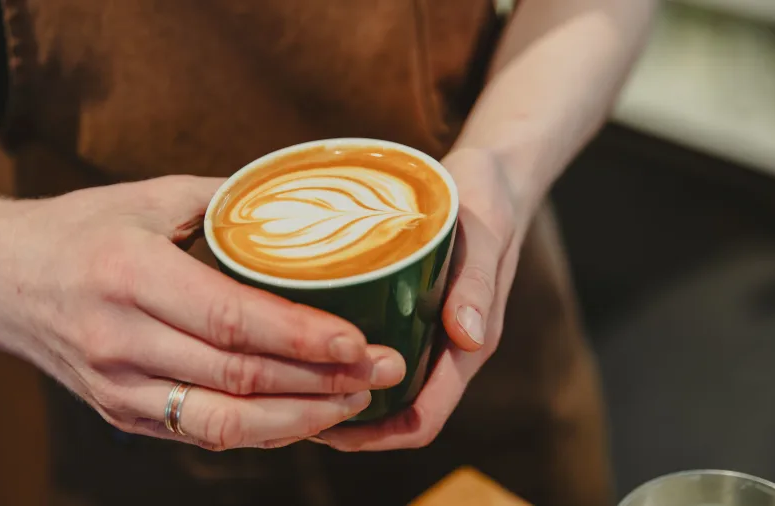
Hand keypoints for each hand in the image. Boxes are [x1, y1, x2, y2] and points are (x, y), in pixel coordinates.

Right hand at [0, 176, 405, 449]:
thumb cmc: (80, 229)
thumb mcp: (149, 197)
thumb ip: (228, 202)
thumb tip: (304, 207)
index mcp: (129, 273)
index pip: (229, 318)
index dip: (301, 337)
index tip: (359, 340)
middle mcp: (119, 338)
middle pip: (238, 377)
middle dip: (321, 382)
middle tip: (383, 371)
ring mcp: (117, 386)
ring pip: (224, 422)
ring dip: (299, 419)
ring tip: (355, 402)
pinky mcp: (120, 413)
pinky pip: (201, 432)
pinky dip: (260, 430)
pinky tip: (304, 414)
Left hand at [314, 148, 528, 449]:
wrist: (488, 177)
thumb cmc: (486, 203)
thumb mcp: (484, 236)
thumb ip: (476, 284)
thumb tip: (469, 338)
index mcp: (466, 348)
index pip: (423, 418)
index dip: (378, 436)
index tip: (326, 427)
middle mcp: (444, 351)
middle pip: (392, 413)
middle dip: (345, 422)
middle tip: (287, 403)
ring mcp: (425, 333)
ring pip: (379, 386)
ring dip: (338, 393)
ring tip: (285, 379)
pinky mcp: (408, 311)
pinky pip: (374, 348)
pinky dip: (341, 358)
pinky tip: (302, 340)